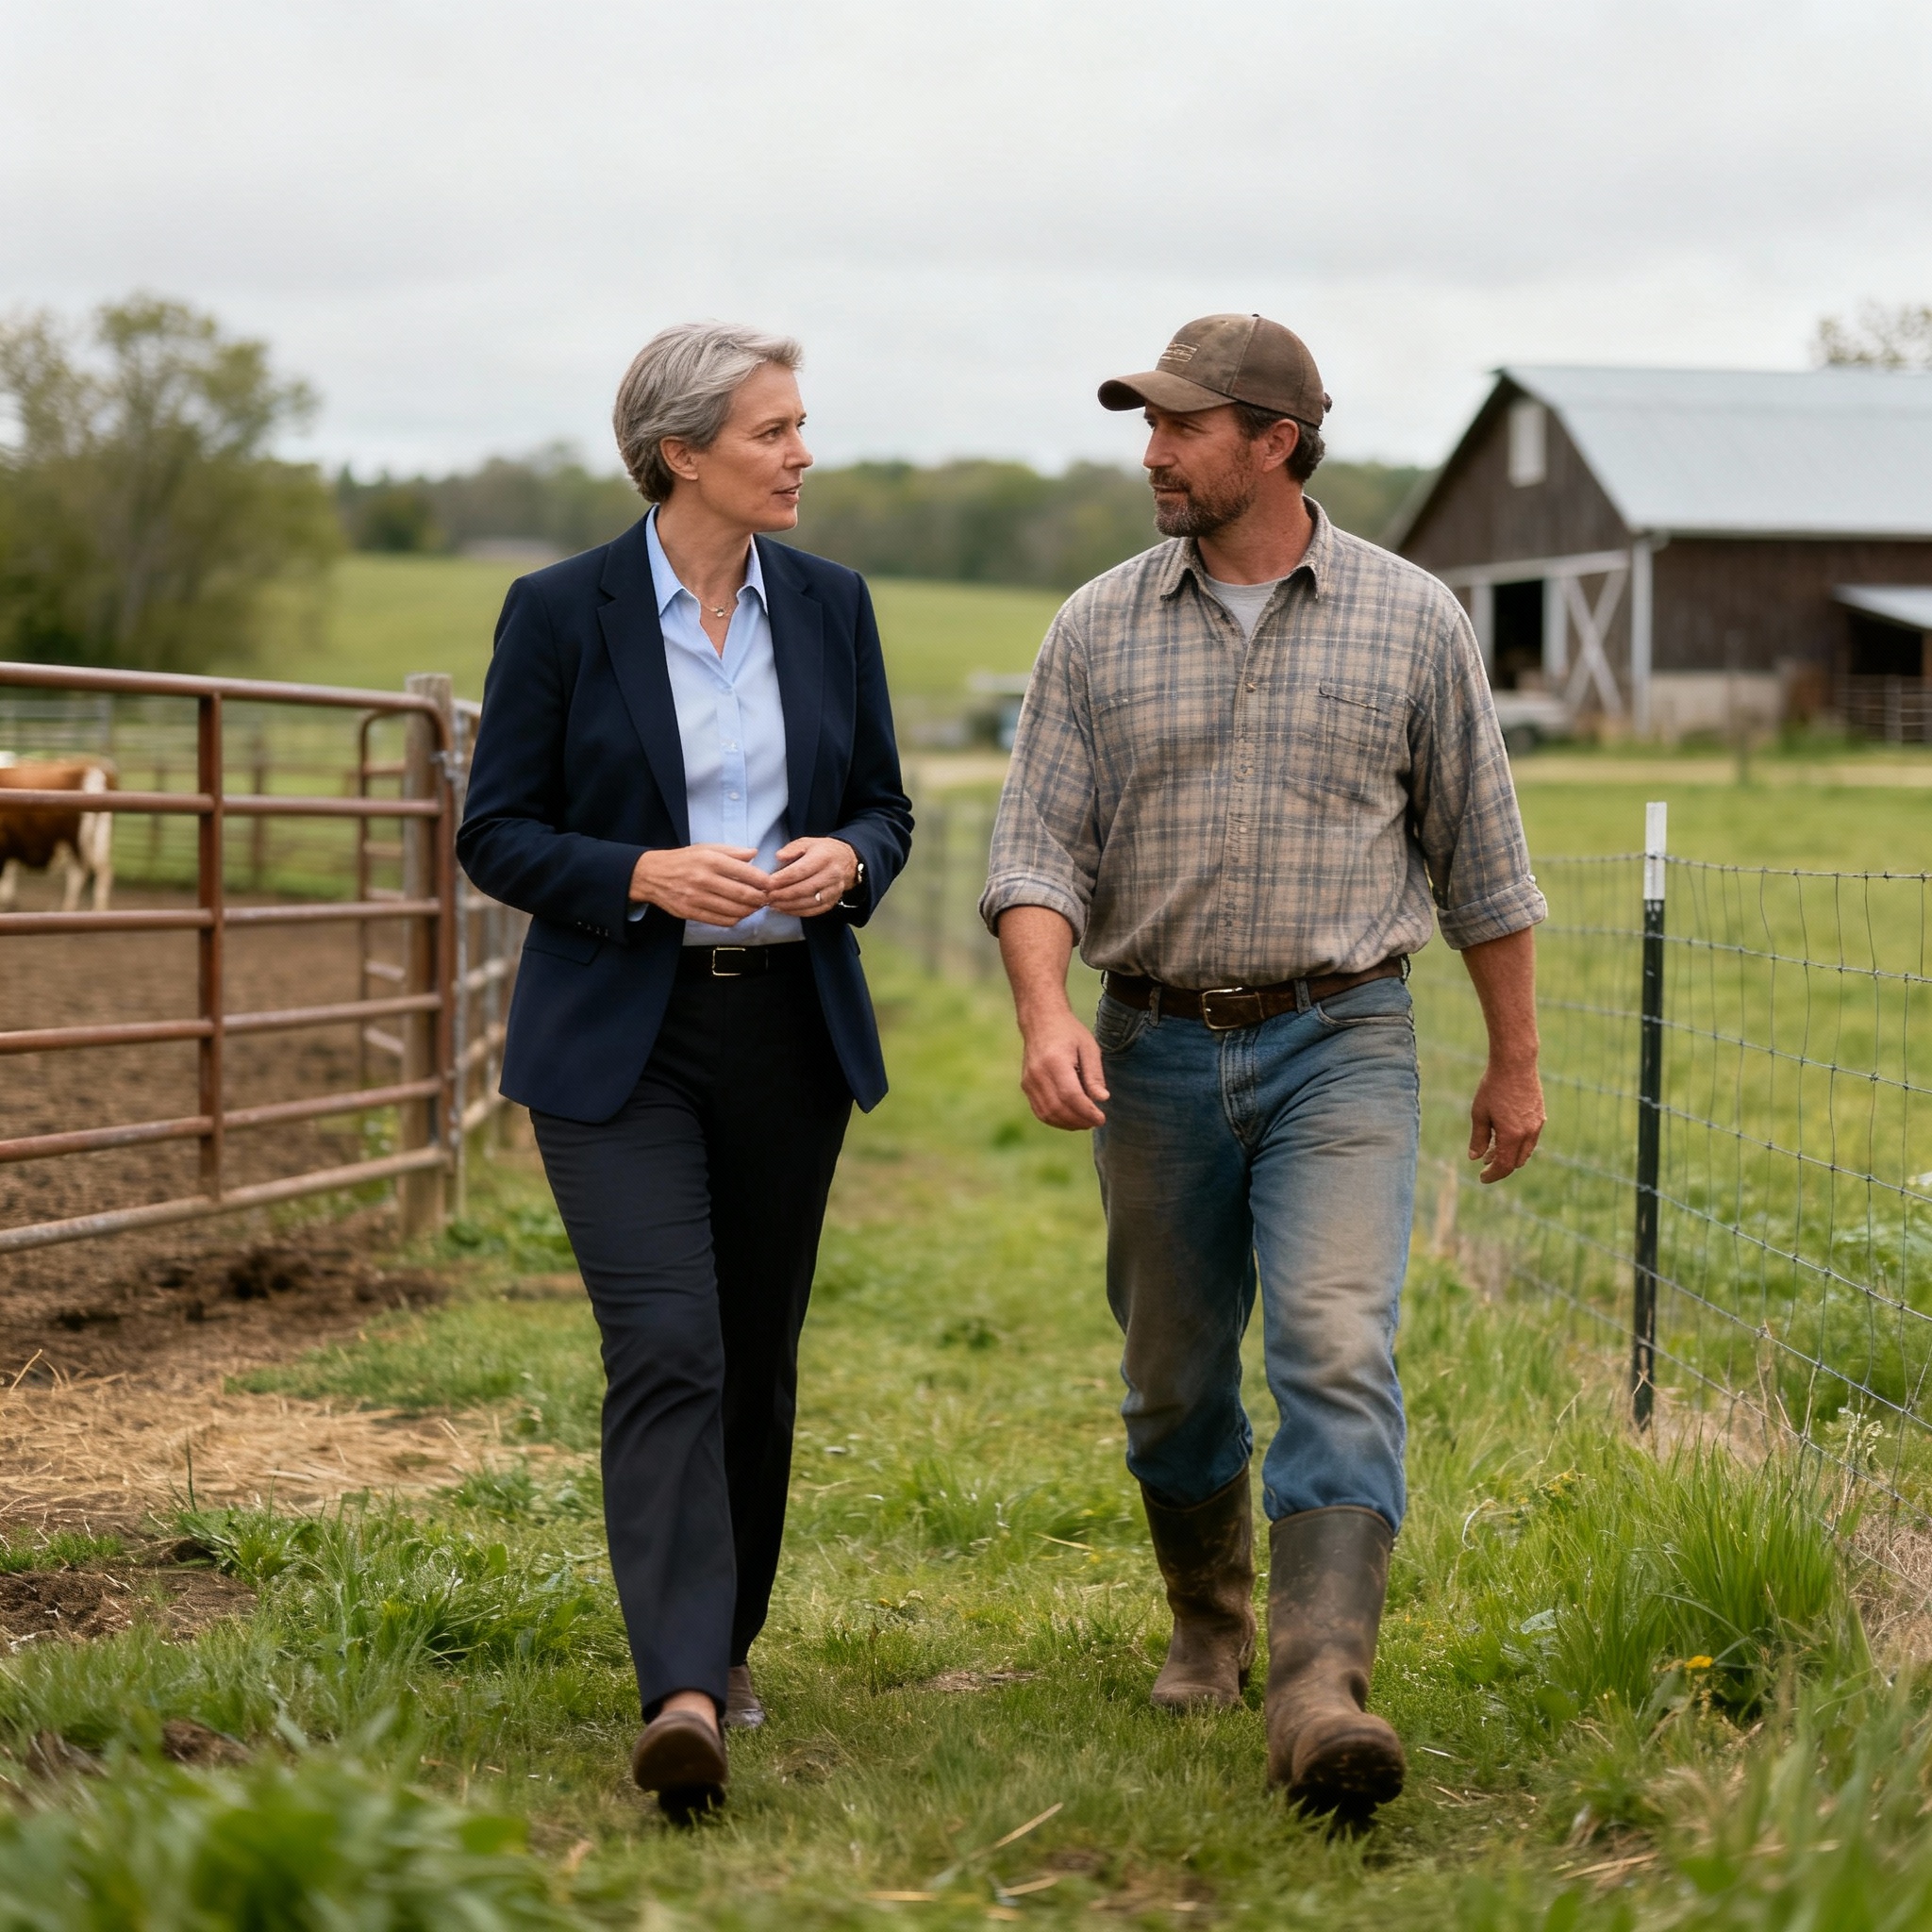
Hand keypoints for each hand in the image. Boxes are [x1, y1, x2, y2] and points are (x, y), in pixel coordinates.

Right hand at [630, 844, 770, 924]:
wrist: (651, 875)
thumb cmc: (683, 859)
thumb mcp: (706, 848)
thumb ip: (732, 851)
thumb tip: (755, 853)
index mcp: (710, 860)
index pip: (745, 873)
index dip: (763, 881)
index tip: (772, 884)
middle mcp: (703, 879)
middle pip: (742, 894)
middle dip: (760, 899)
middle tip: (768, 898)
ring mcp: (696, 898)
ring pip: (733, 910)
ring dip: (750, 911)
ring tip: (756, 906)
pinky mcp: (690, 912)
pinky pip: (720, 921)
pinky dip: (735, 919)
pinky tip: (740, 914)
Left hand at [767, 837, 858, 916]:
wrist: (847, 861)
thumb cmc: (823, 851)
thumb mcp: (808, 842)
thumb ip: (792, 848)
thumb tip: (779, 856)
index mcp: (824, 857)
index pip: (801, 870)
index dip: (783, 878)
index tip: (768, 883)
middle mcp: (832, 874)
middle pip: (805, 888)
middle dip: (784, 894)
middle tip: (767, 896)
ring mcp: (834, 890)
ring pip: (809, 902)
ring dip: (789, 905)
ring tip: (773, 904)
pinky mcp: (833, 901)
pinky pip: (814, 910)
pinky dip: (797, 912)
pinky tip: (784, 909)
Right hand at [1019, 1004, 1109, 1130]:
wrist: (1041, 1021)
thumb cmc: (1069, 1033)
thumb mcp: (1089, 1047)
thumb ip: (1094, 1074)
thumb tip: (1103, 1099)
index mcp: (1055, 1061)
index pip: (1071, 1095)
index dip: (1087, 1111)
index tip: (1102, 1118)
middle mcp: (1038, 1073)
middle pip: (1058, 1108)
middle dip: (1080, 1120)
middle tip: (1096, 1122)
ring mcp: (1029, 1081)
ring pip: (1048, 1113)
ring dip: (1068, 1124)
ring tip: (1086, 1122)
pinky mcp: (1026, 1086)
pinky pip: (1040, 1111)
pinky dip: (1056, 1120)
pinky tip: (1071, 1118)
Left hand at [1468, 1056, 1544, 1182]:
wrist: (1515, 1064)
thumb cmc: (1493, 1087)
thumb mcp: (1479, 1114)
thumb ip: (1478, 1138)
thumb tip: (1475, 1158)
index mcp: (1512, 1136)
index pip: (1504, 1166)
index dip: (1493, 1175)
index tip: (1482, 1177)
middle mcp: (1528, 1133)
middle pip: (1516, 1162)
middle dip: (1501, 1166)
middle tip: (1485, 1164)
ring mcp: (1537, 1125)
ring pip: (1525, 1151)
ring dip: (1510, 1155)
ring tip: (1492, 1150)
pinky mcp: (1540, 1115)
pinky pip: (1531, 1138)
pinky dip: (1518, 1143)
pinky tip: (1505, 1135)